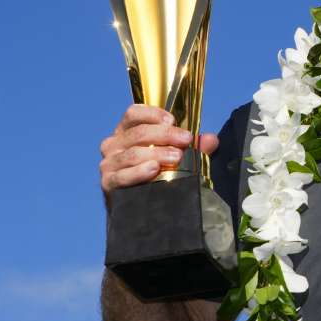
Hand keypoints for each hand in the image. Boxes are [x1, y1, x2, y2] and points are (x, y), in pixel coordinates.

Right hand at [99, 104, 218, 193]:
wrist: (137, 207)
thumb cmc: (155, 174)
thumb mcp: (173, 156)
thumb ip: (193, 147)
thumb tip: (211, 140)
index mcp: (126, 131)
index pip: (134, 113)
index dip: (153, 113)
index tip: (172, 120)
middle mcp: (114, 144)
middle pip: (138, 133)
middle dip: (165, 134)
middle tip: (186, 140)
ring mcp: (109, 163)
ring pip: (133, 153)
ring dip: (157, 153)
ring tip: (176, 156)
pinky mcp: (108, 182)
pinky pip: (122, 175)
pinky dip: (138, 172)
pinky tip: (153, 169)